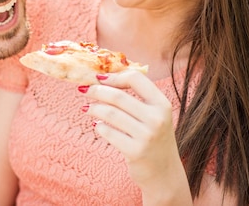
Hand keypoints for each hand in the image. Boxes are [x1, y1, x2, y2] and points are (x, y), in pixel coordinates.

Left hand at [79, 71, 191, 204]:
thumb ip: (137, 97)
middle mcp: (157, 118)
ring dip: (93, 108)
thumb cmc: (153, 138)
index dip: (114, 76)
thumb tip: (103, 78)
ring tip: (86, 108)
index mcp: (162, 104)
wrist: (164, 173)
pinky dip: (98, 126)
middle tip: (84, 90)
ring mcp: (147, 136)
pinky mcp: (135, 151)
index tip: (99, 78)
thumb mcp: (154, 115)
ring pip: (110, 113)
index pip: (136, 78)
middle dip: (96, 90)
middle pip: (118, 96)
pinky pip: (108, 132)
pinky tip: (97, 125)